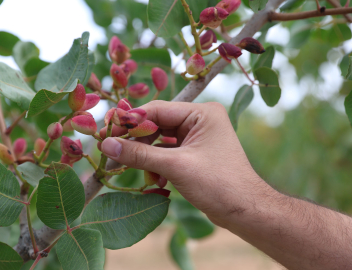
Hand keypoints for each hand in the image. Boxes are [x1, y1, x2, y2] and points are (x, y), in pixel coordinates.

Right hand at [99, 100, 270, 226]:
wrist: (245, 211)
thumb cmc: (218, 184)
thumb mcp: (175, 166)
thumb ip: (139, 154)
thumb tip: (106, 145)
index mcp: (202, 113)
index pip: (157, 110)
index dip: (130, 121)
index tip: (106, 131)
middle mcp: (200, 120)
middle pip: (157, 124)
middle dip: (137, 140)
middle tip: (112, 150)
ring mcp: (197, 137)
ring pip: (160, 140)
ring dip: (146, 155)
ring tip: (132, 168)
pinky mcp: (194, 153)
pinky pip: (168, 152)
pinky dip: (157, 164)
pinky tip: (154, 180)